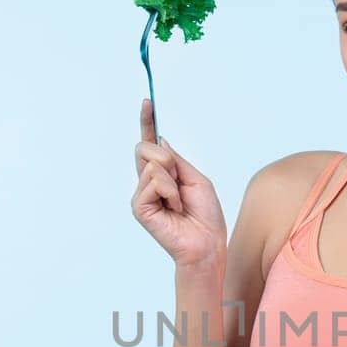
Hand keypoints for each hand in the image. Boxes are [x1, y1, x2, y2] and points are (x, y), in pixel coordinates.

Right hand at [130, 98, 227, 267]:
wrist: (207, 244)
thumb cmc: (205, 217)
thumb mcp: (195, 179)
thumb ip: (176, 160)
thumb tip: (159, 141)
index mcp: (162, 175)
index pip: (151, 144)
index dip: (148, 123)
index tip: (147, 102)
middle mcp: (147, 183)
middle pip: (147, 148)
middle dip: (168, 159)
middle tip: (180, 182)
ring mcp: (142, 195)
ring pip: (152, 164)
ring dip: (173, 180)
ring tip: (180, 202)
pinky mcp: (139, 207)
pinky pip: (153, 181)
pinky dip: (170, 192)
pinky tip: (174, 209)